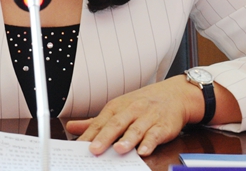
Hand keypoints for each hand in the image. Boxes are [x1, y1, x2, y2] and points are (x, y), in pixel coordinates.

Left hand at [65, 75, 202, 156]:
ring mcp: (147, 118)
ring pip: (136, 129)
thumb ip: (95, 121)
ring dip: (127, 140)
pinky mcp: (163, 126)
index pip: (100, 122)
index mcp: (116, 107)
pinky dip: (149, 142)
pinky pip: (155, 135)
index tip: (78, 146)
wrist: (174, 95)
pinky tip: (144, 151)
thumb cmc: (141, 104)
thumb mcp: (117, 108)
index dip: (89, 135)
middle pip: (116, 124)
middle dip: (104, 137)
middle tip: (94, 149)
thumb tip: (71, 126)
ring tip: (118, 149)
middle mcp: (131, 111)